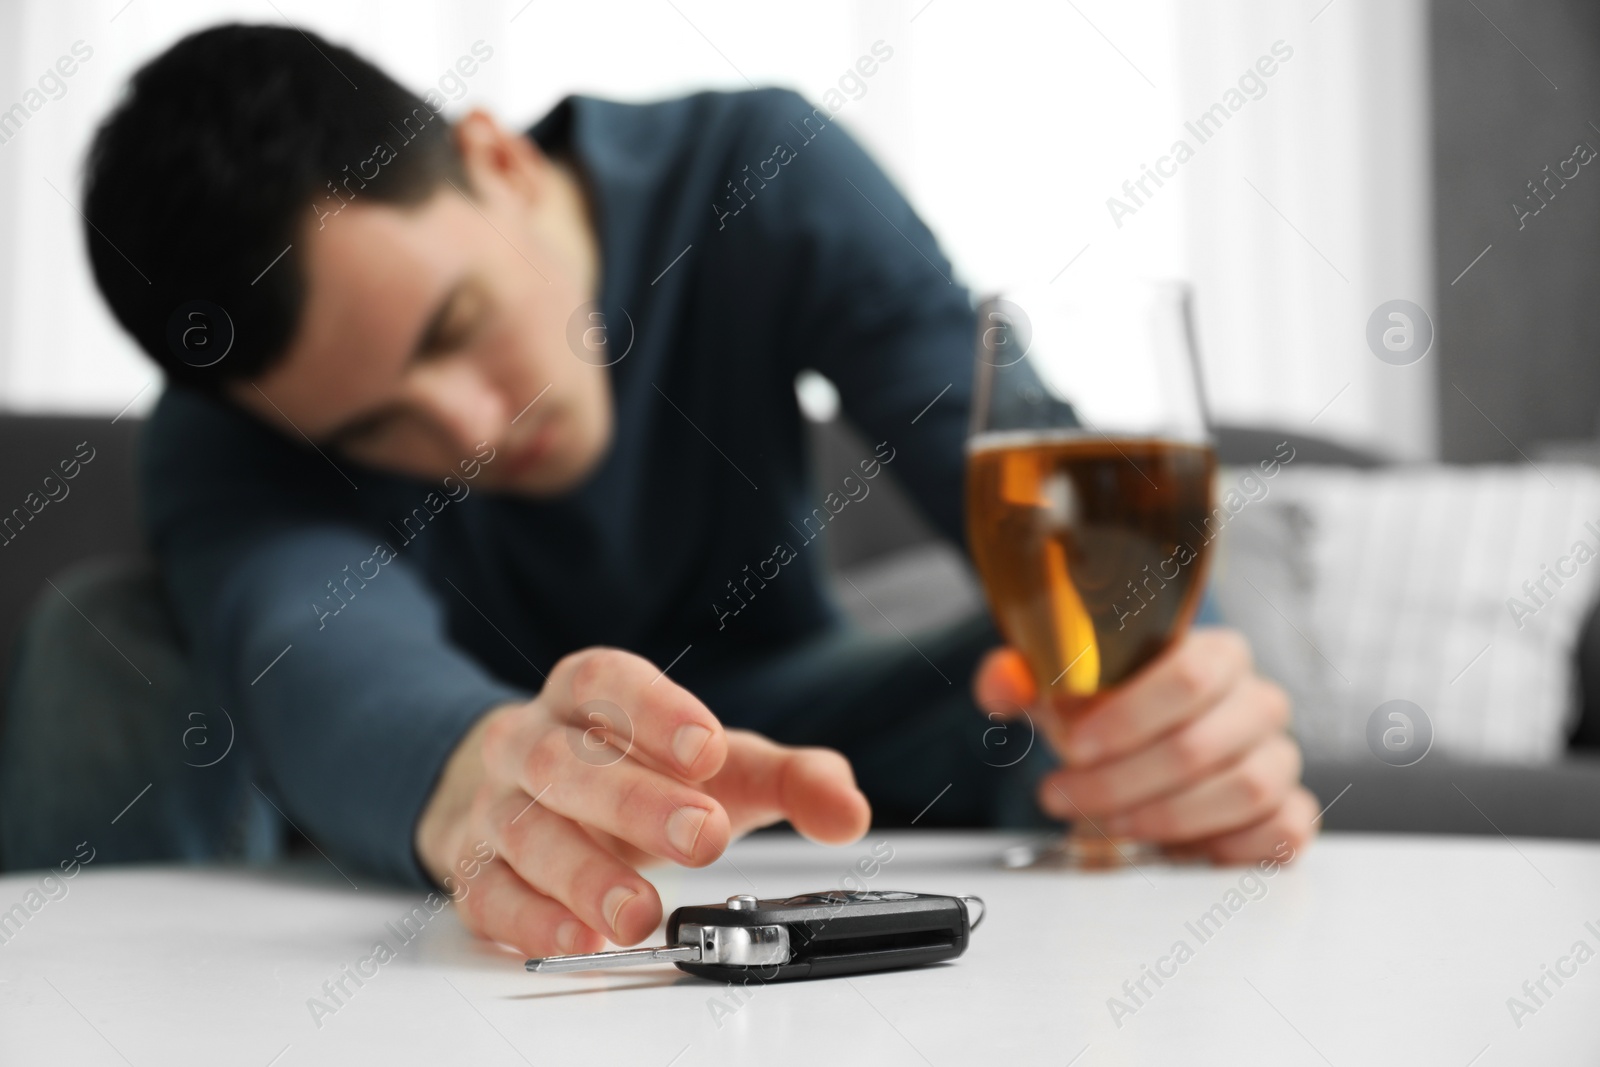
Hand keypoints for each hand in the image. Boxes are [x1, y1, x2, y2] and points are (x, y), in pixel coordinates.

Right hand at [415, 647, 871, 956]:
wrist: (530, 793)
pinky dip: (532, 919)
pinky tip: (582, 937)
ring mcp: (496, 806)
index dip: (654, 710)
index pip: (606, 682)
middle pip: (566, 762)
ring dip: (583, 874)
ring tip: (642, 913)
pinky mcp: (476, 869)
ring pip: (525, 831)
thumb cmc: (635, 770)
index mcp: (586, 696)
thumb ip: (792, 780)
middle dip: (634, 800)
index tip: (709, 747)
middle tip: (703, 836)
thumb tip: (848, 812)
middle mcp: (531, 741)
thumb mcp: (720, 766)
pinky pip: (489, 893)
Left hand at [973, 628, 1317, 862]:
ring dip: (1164, 816)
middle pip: (1204, 742)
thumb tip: (1004, 682)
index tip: (1075, 745)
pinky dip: (1228, 845)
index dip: (1129, 716)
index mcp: (1212, 654)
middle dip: (1123, 779)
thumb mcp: (1059, 693)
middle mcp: (1255, 702)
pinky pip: (1283, 830)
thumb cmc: (1109, 717)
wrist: (1140, 752)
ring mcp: (1277, 757)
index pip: (1189, 674)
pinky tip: (1174, 846)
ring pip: (1245, 789)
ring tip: (1105, 822)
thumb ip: (1022, 678)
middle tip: (1066, 795)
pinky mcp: (1287, 812)